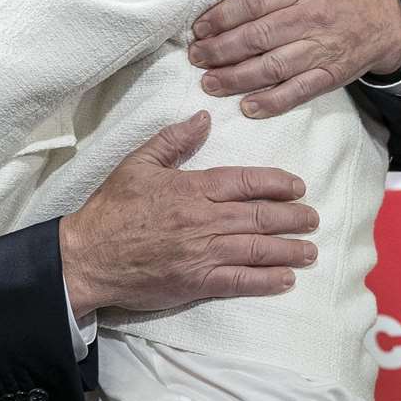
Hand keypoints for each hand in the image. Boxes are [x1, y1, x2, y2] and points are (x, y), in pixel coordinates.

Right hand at [59, 110, 318, 315]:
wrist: (88, 256)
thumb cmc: (111, 209)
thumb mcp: (137, 164)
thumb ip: (173, 140)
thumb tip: (203, 118)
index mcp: (190, 188)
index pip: (245, 181)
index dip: (277, 183)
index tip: (298, 186)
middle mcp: (202, 219)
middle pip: (259, 216)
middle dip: (292, 217)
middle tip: (313, 218)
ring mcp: (201, 253)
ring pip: (257, 249)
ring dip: (288, 249)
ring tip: (310, 249)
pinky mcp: (196, 282)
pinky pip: (240, 281)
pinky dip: (266, 280)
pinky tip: (287, 279)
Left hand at [187, 0, 400, 118]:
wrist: (388, 20)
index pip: (255, 1)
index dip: (223, 16)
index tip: (199, 27)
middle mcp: (311, 16)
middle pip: (259, 36)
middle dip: (221, 49)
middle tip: (195, 57)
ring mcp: (322, 48)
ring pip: (274, 66)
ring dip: (237, 78)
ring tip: (209, 83)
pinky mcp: (331, 74)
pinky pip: (299, 91)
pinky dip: (272, 102)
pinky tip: (247, 107)